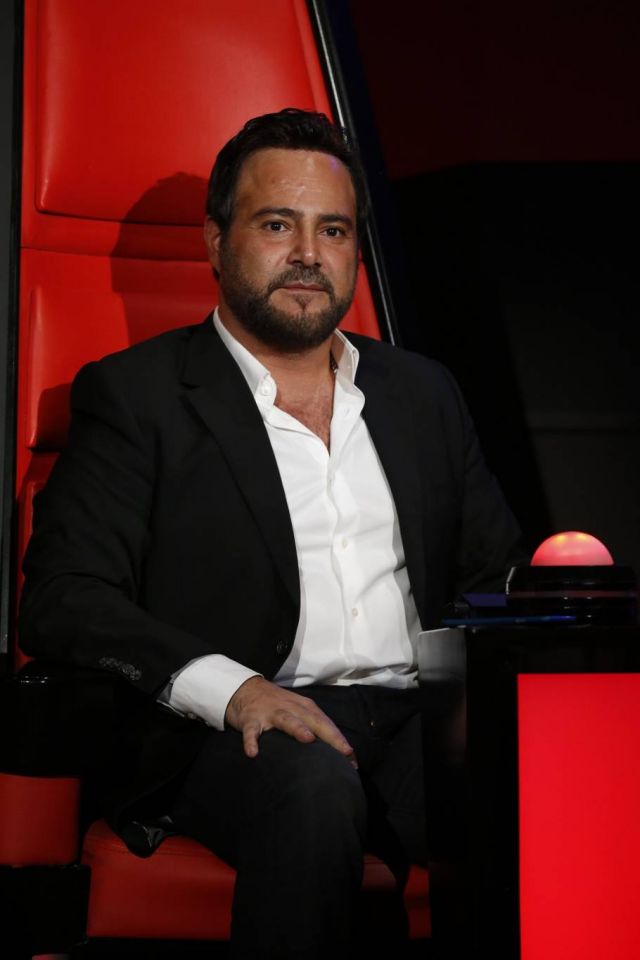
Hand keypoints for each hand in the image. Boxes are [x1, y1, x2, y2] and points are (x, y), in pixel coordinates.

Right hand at [225, 676, 355, 765]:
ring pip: (286, 719)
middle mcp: (291, 707)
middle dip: (330, 735)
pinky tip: (253, 753)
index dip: (340, 740)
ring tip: (308, 739)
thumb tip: (333, 752)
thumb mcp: (298, 711)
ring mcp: (270, 712)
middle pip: (313, 720)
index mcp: (304, 707)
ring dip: (297, 728)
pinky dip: (251, 741)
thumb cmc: (278, 705)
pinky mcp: (251, 718)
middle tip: (345, 751)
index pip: (326, 723)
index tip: (353, 759)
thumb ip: (314, 727)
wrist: (246, 689)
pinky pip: (251, 731)